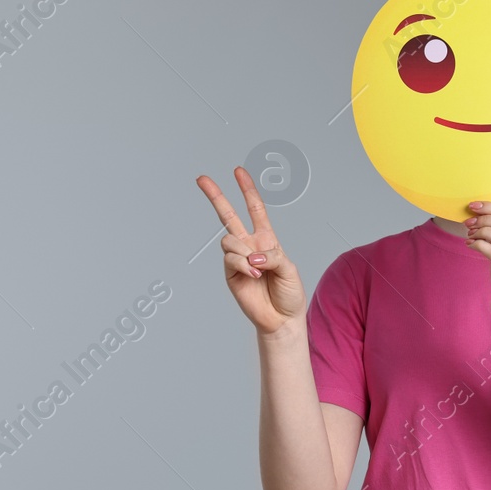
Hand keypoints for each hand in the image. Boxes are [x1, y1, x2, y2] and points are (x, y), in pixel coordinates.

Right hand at [197, 167, 304, 335]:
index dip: (247, 190)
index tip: (238, 171)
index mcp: (266, 239)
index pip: (255, 209)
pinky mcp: (230, 273)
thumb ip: (272, 256)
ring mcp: (237, 259)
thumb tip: (251, 255)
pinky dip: (242, 265)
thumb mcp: (289, 269)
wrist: (280, 318)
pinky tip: (253, 276)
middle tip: (201, 178)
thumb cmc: (289, 293)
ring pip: (229, 240)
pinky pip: (229, 259)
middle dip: (215, 196)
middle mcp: (249, 246)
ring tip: (257, 271)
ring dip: (244, 253)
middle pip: (228, 215)